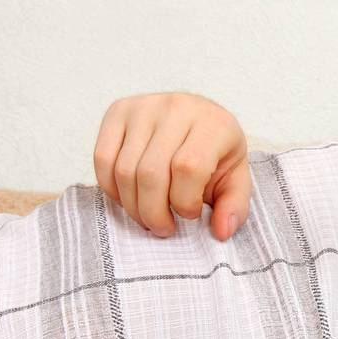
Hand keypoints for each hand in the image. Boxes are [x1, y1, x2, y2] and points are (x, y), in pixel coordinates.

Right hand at [93, 93, 251, 240]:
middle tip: (163, 228)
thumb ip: (234, 208)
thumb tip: (221, 232)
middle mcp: (177, 108)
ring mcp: (144, 106)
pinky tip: (130, 198)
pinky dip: (112, 189)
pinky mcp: (118, 111)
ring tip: (148, 216)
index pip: (188, 167)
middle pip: (151, 173)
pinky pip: (102, 158)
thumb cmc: (217, 154)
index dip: (185, 201)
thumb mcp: (236, 180)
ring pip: (124, 170)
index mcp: (213, 123)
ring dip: (133, 206)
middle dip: (154, 212)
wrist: (199, 120)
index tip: (190, 215)